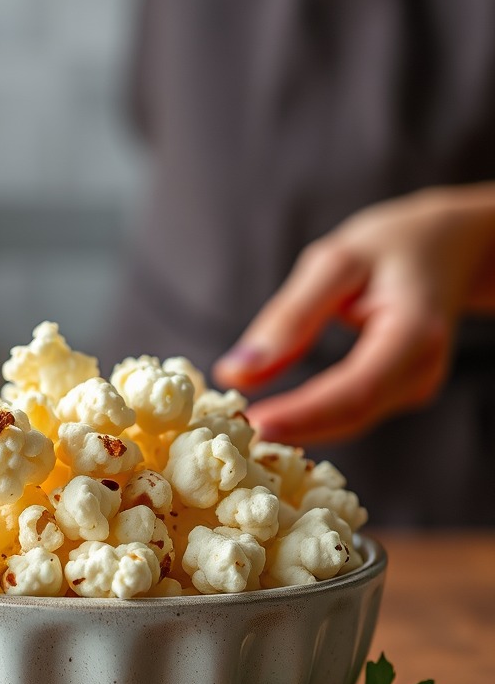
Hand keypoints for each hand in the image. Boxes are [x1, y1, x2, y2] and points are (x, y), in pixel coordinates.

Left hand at [212, 185, 494, 444]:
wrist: (449, 247)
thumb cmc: (390, 248)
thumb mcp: (333, 264)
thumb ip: (288, 317)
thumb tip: (236, 372)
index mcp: (414, 332)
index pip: (355, 390)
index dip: (304, 414)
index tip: (255, 423)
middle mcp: (421, 370)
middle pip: (353, 415)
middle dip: (294, 429)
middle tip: (234, 436)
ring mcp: (414, 386)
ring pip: (350, 421)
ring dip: (299, 429)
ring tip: (242, 429)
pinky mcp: (398, 392)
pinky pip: (350, 413)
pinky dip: (311, 418)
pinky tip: (273, 416)